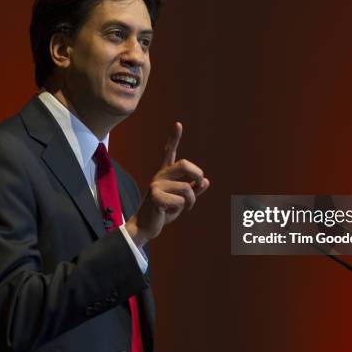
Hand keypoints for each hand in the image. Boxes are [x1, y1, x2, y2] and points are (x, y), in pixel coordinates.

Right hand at [125, 122, 209, 246]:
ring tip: (181, 207)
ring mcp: (156, 185)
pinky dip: (181, 209)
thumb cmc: (163, 212)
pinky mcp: (156, 196)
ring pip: (187, 188)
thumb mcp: (181, 201)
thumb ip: (193, 190)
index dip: (174, 138)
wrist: (145, 227)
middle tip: (199, 184)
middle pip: (185, 164)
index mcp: (165, 174)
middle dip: (197, 174)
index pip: (169, 152)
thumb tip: (206, 181)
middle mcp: (160, 176)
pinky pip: (181, 201)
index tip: (178, 124)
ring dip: (191, 201)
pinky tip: (168, 212)